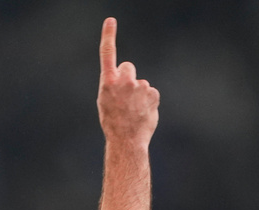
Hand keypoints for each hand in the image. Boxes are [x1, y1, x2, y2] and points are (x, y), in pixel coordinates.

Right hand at [97, 18, 159, 146]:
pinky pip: (150, 93)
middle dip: (129, 77)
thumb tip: (130, 80)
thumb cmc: (113, 123)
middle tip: (126, 97)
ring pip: (140, 83)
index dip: (109, 36)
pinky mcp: (153, 93)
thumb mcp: (106, 102)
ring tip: (133, 111)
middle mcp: (123, 81)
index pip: (107, 54)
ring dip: (138, 93)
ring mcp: (140, 86)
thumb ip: (114, 86)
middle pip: (128, 67)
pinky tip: (142, 113)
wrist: (126, 141)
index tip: (110, 21)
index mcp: (107, 83)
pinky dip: (148, 102)